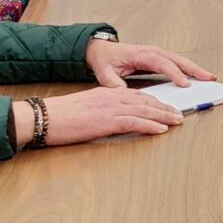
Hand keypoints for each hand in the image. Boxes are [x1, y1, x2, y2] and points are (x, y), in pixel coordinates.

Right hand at [11, 87, 184, 146]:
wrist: (43, 117)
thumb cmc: (59, 116)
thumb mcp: (85, 108)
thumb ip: (102, 110)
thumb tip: (114, 118)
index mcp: (106, 93)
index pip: (136, 95)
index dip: (153, 101)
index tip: (165, 106)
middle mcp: (111, 97)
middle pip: (145, 100)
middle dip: (164, 107)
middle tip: (178, 113)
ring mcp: (109, 108)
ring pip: (144, 109)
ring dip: (164, 116)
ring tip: (177, 120)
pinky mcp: (106, 121)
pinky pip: (134, 122)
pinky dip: (151, 125)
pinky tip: (162, 129)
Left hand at [87, 38, 214, 86]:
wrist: (102, 50)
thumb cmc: (105, 60)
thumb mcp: (104, 73)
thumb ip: (113, 84)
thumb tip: (124, 94)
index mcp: (141, 54)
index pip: (162, 63)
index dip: (174, 73)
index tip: (185, 83)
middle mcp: (152, 52)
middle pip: (177, 59)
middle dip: (194, 69)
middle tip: (208, 78)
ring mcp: (157, 54)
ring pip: (181, 60)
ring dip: (195, 68)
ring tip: (209, 77)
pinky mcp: (159, 59)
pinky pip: (177, 63)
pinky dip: (189, 69)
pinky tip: (198, 76)